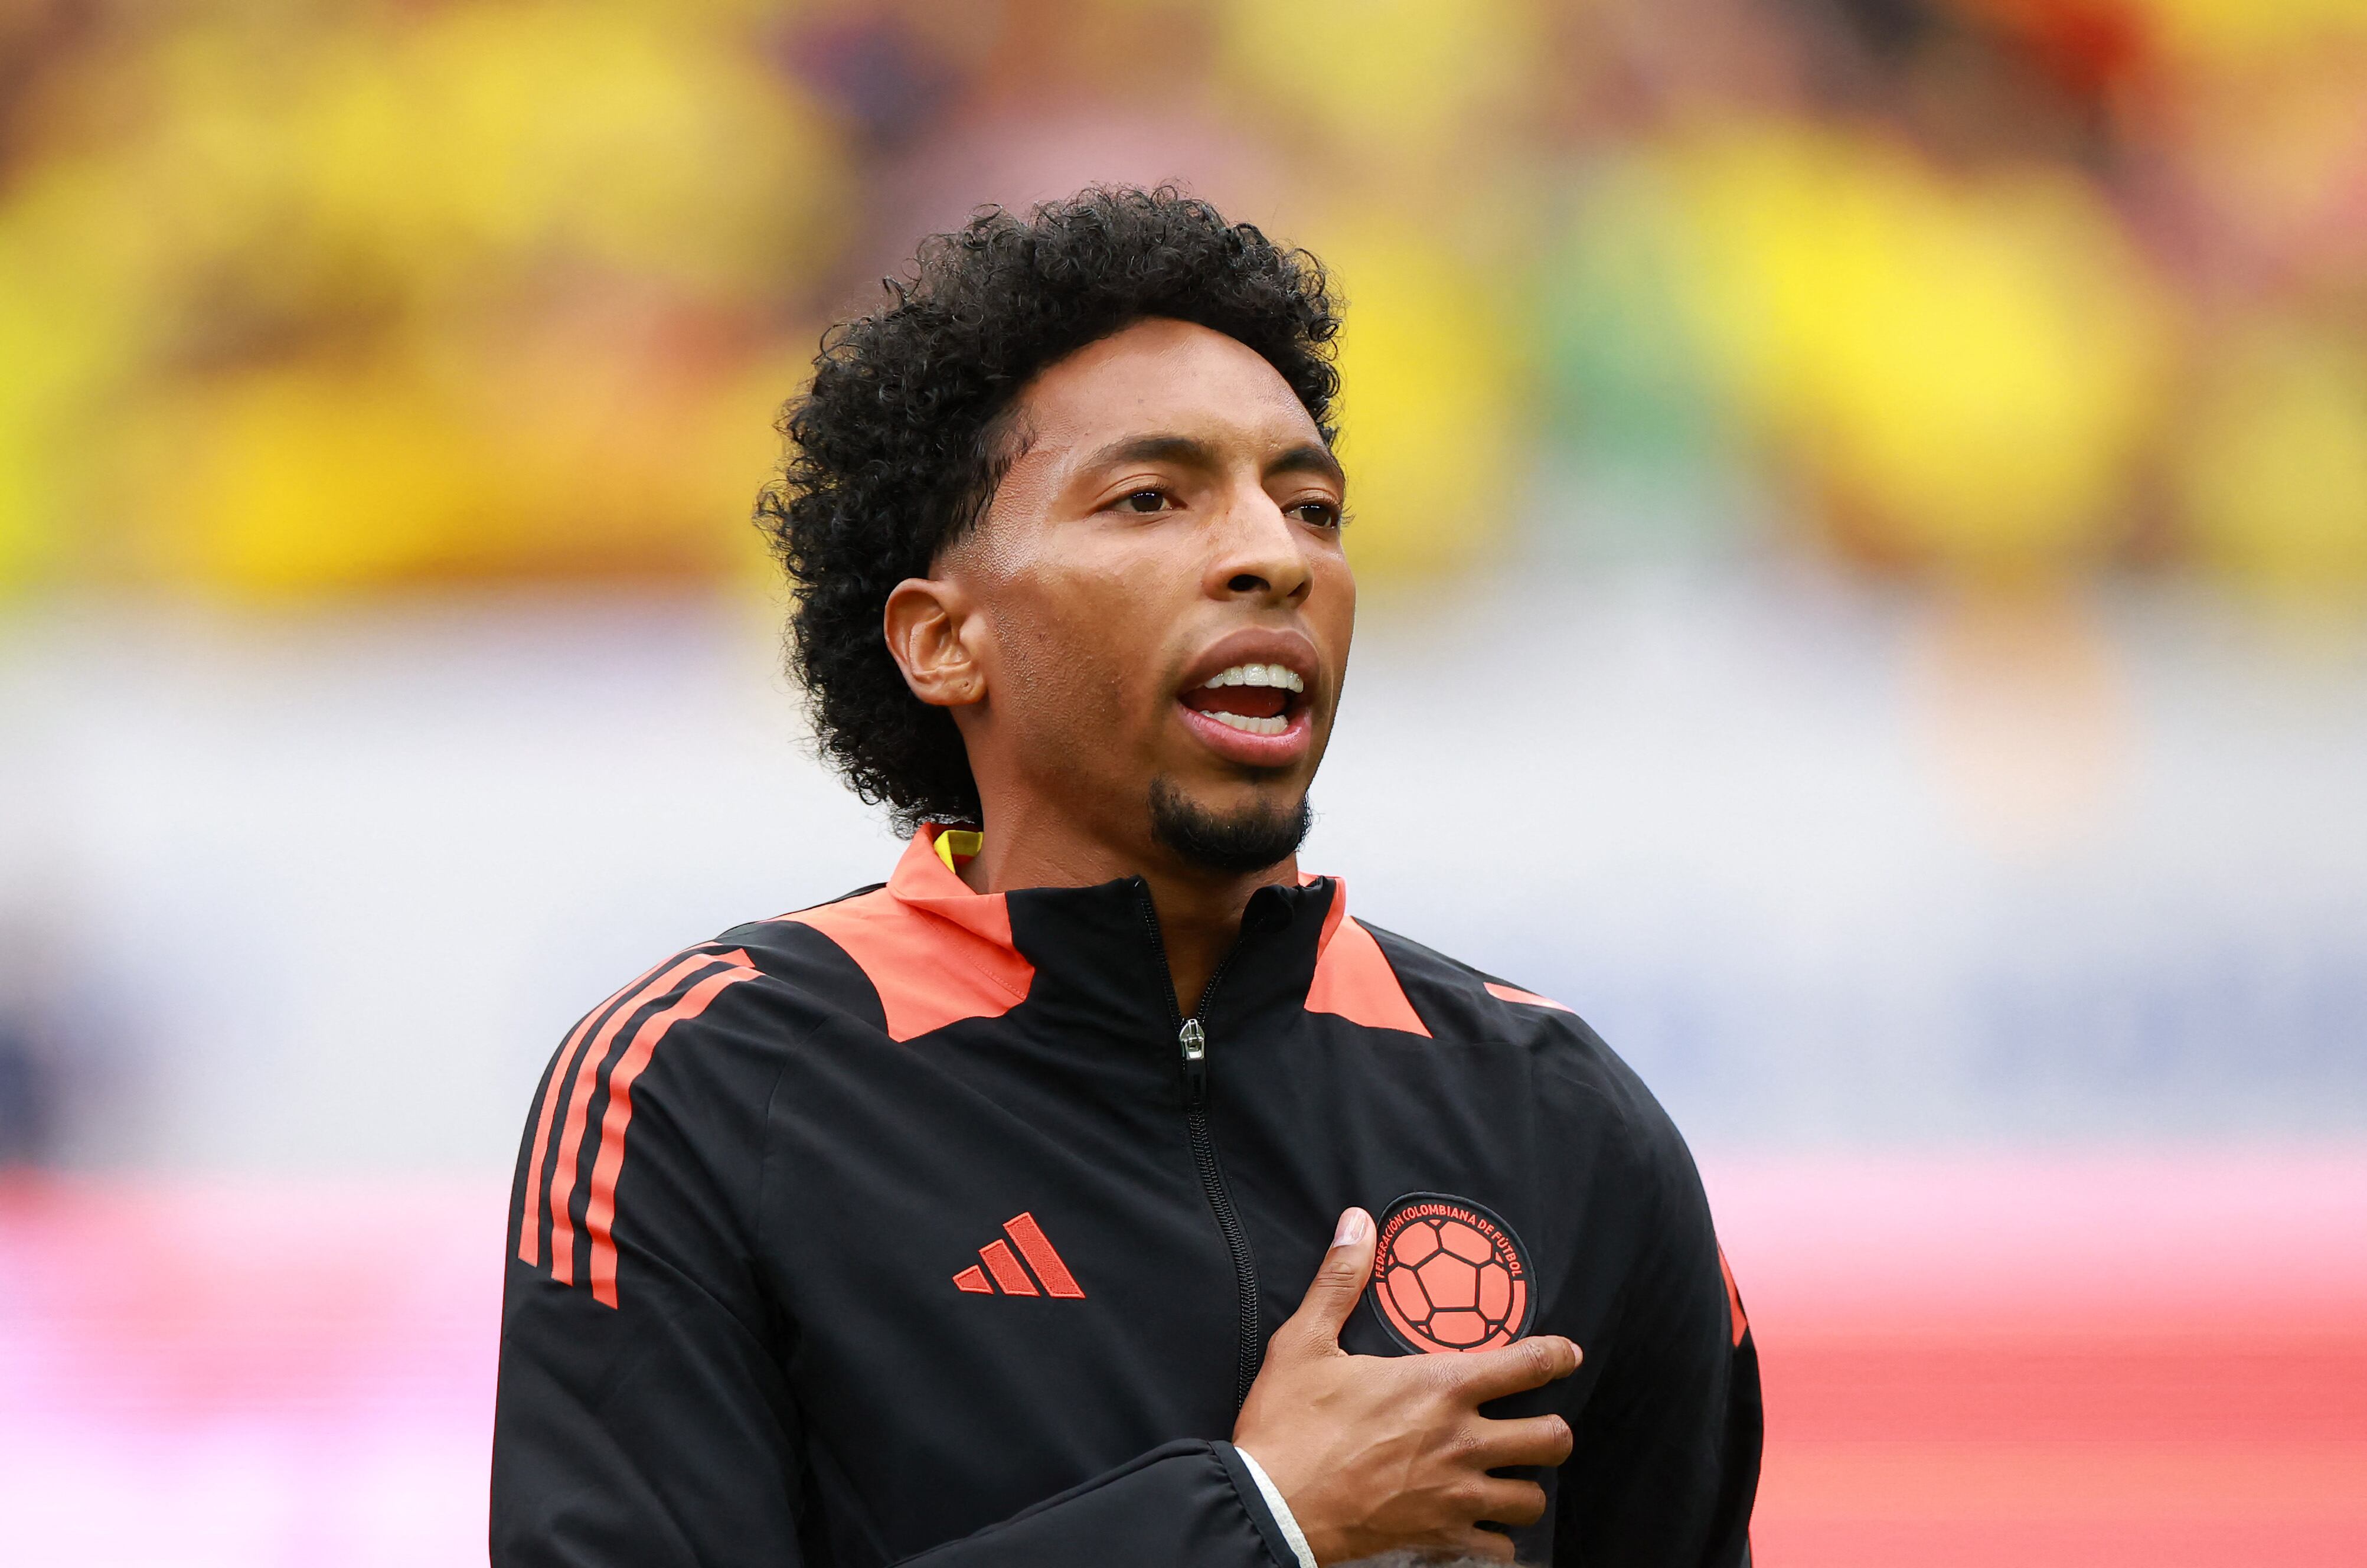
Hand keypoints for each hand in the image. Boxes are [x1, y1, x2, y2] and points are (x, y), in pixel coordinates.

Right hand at [1233, 1208, 1579, 1563]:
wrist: (1270, 1507)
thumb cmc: (1289, 1425)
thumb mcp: (1305, 1343)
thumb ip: (1339, 1281)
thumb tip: (1357, 1222)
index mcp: (1438, 1386)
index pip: (1529, 1364)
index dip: (1558, 1356)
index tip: (1566, 1355)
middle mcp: (1461, 1441)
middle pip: (1552, 1438)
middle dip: (1551, 1431)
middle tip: (1534, 1426)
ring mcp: (1455, 1495)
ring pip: (1532, 1499)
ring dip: (1524, 1486)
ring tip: (1507, 1478)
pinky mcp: (1440, 1539)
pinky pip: (1498, 1549)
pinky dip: (1494, 1540)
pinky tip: (1478, 1528)